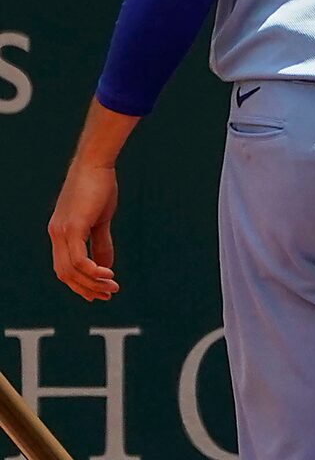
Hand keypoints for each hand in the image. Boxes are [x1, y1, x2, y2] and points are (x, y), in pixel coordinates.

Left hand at [49, 158, 120, 301]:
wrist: (95, 164)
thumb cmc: (99, 187)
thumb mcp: (101, 221)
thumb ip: (101, 244)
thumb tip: (106, 268)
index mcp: (60, 233)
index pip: (64, 268)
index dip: (80, 284)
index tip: (99, 294)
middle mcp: (56, 234)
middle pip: (65, 274)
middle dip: (87, 289)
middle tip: (108, 294)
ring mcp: (61, 231)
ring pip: (71, 270)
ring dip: (92, 283)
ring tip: (112, 287)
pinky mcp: (72, 227)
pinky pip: (79, 260)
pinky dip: (93, 272)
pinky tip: (108, 274)